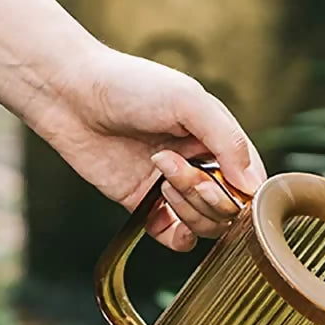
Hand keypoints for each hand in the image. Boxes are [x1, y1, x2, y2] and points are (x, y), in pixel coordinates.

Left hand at [31, 43, 267, 251]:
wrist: (71, 92)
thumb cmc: (130, 85)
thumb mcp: (190, 101)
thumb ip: (229, 141)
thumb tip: (253, 187)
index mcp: (221, 143)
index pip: (252, 186)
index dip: (241, 194)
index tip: (216, 178)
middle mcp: (203, 168)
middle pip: (229, 210)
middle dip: (206, 197)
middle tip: (172, 167)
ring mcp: (175, 189)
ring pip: (206, 227)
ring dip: (188, 210)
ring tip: (159, 174)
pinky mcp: (147, 205)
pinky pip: (176, 239)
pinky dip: (177, 236)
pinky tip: (161, 212)